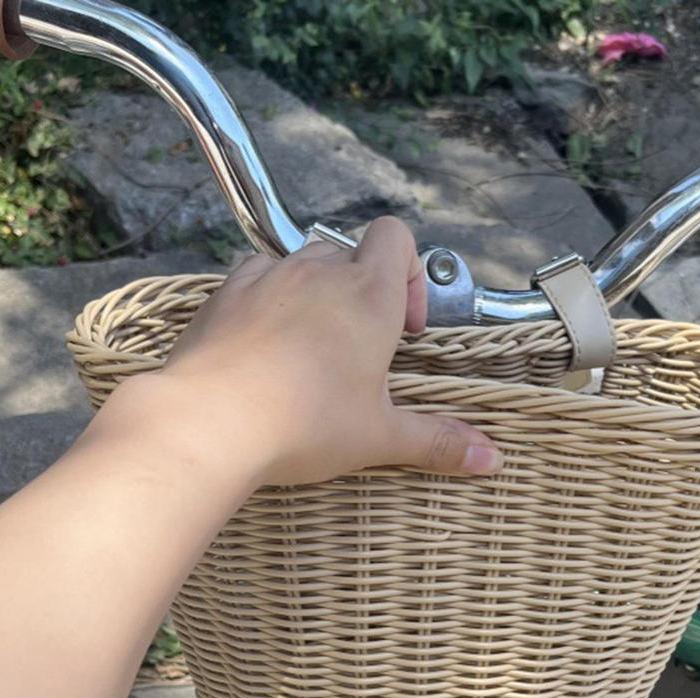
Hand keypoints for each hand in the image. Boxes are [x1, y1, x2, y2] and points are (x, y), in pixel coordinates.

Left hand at [117, 216, 501, 486]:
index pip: (396, 236)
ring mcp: (267, 277)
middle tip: (361, 349)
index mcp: (368, 296)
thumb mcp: (379, 436)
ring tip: (311, 349)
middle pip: (351, 253)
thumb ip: (438, 440)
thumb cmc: (303, 424)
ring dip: (315, 294)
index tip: (402, 327)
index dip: (408, 272)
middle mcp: (319, 272)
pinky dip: (268, 300)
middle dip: (362, 291)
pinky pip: (256, 278)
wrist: (208, 422)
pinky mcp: (225, 294)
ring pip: (302, 263)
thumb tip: (491, 459)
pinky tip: (265, 346)